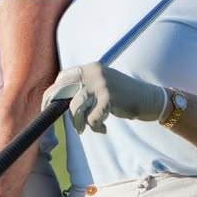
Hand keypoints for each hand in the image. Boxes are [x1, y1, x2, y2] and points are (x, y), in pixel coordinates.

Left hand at [41, 61, 166, 133]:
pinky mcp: (109, 98)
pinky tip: (104, 128)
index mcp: (91, 67)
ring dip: (78, 122)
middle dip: (55, 105)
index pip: (63, 76)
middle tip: (55, 116)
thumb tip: (60, 101)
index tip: (48, 104)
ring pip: (76, 106)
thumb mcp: (101, 85)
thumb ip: (85, 87)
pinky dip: (96, 127)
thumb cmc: (122, 95)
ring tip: (84, 129)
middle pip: (64, 88)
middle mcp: (94, 72)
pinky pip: (92, 118)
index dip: (53, 91)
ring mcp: (101, 84)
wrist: (148, 98)